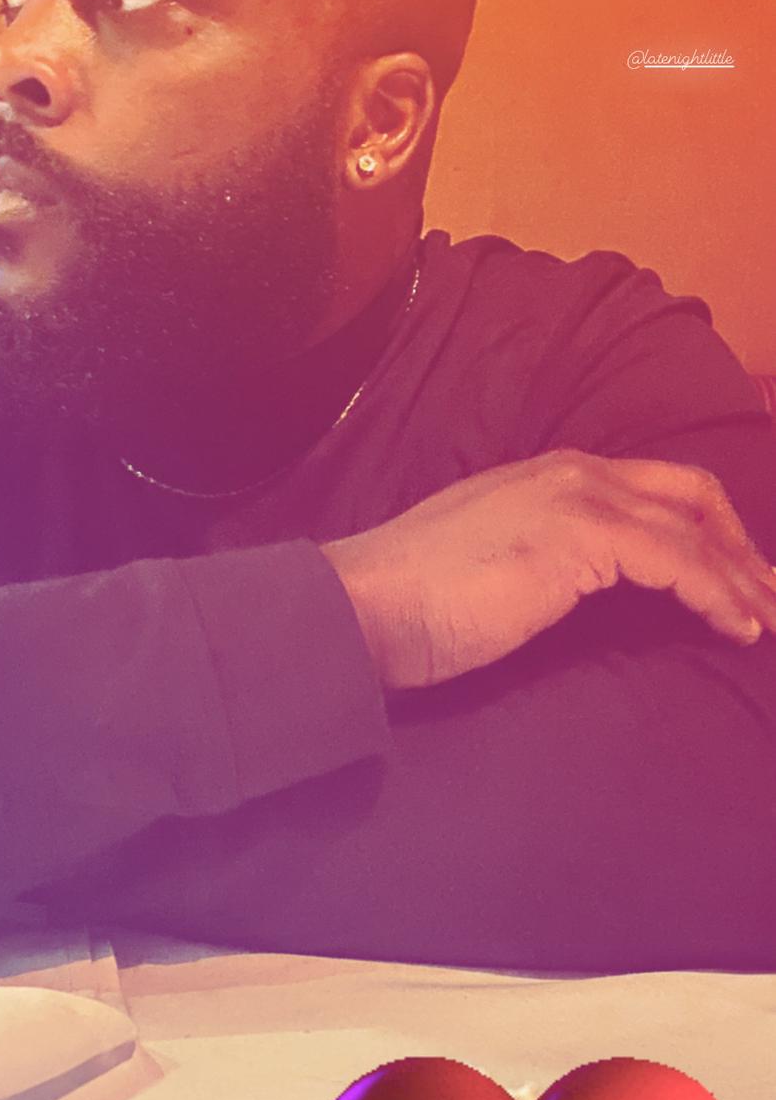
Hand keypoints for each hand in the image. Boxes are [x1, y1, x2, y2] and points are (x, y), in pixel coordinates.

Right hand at [319, 448, 775, 689]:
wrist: (363, 607)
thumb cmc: (407, 603)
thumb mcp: (489, 566)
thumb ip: (539, 564)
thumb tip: (573, 596)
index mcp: (546, 476)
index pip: (649, 489)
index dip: (703, 531)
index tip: (729, 579)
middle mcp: (571, 472)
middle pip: (689, 494)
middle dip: (740, 546)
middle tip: (765, 596)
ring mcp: (579, 498)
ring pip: (694, 529)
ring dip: (742, 579)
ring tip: (767, 620)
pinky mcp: (584, 537)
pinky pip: (679, 562)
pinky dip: (719, 594)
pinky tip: (738, 626)